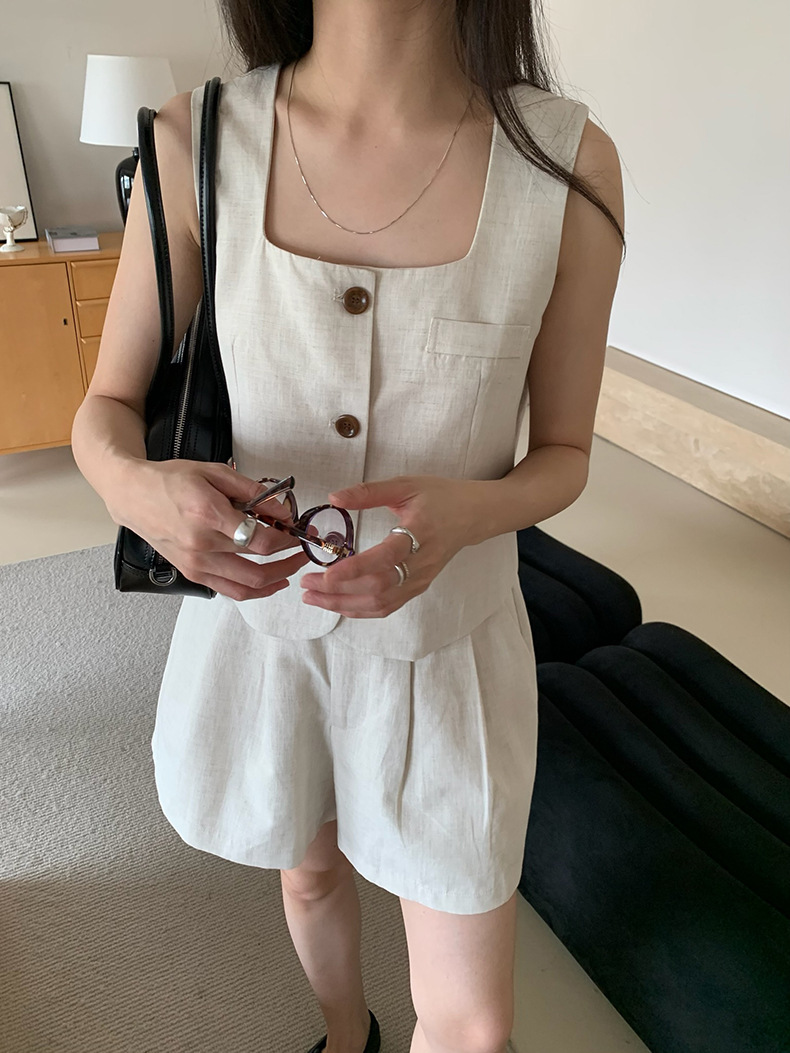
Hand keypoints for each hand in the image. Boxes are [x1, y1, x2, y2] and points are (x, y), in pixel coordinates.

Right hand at [109, 459, 310, 599]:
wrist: (134, 496)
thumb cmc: (171, 481)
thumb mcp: (215, 473)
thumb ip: (252, 491)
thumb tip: (282, 512)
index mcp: (208, 515)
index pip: (260, 540)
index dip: (287, 538)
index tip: (297, 529)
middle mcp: (201, 545)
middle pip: (259, 565)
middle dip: (289, 560)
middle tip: (302, 549)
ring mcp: (195, 564)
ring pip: (248, 586)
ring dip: (277, 579)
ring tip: (291, 567)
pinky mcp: (192, 574)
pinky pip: (231, 591)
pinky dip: (255, 590)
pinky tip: (270, 580)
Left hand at [299, 475, 487, 617]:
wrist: (473, 515)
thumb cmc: (440, 497)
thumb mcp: (406, 485)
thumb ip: (369, 492)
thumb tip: (334, 498)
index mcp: (419, 533)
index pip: (385, 558)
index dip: (355, 570)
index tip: (326, 574)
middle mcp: (420, 563)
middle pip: (377, 588)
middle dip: (338, 591)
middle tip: (306, 584)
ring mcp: (420, 580)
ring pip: (380, 603)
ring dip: (343, 605)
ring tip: (313, 597)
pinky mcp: (417, 588)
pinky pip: (387, 606)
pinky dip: (359, 610)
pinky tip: (338, 604)